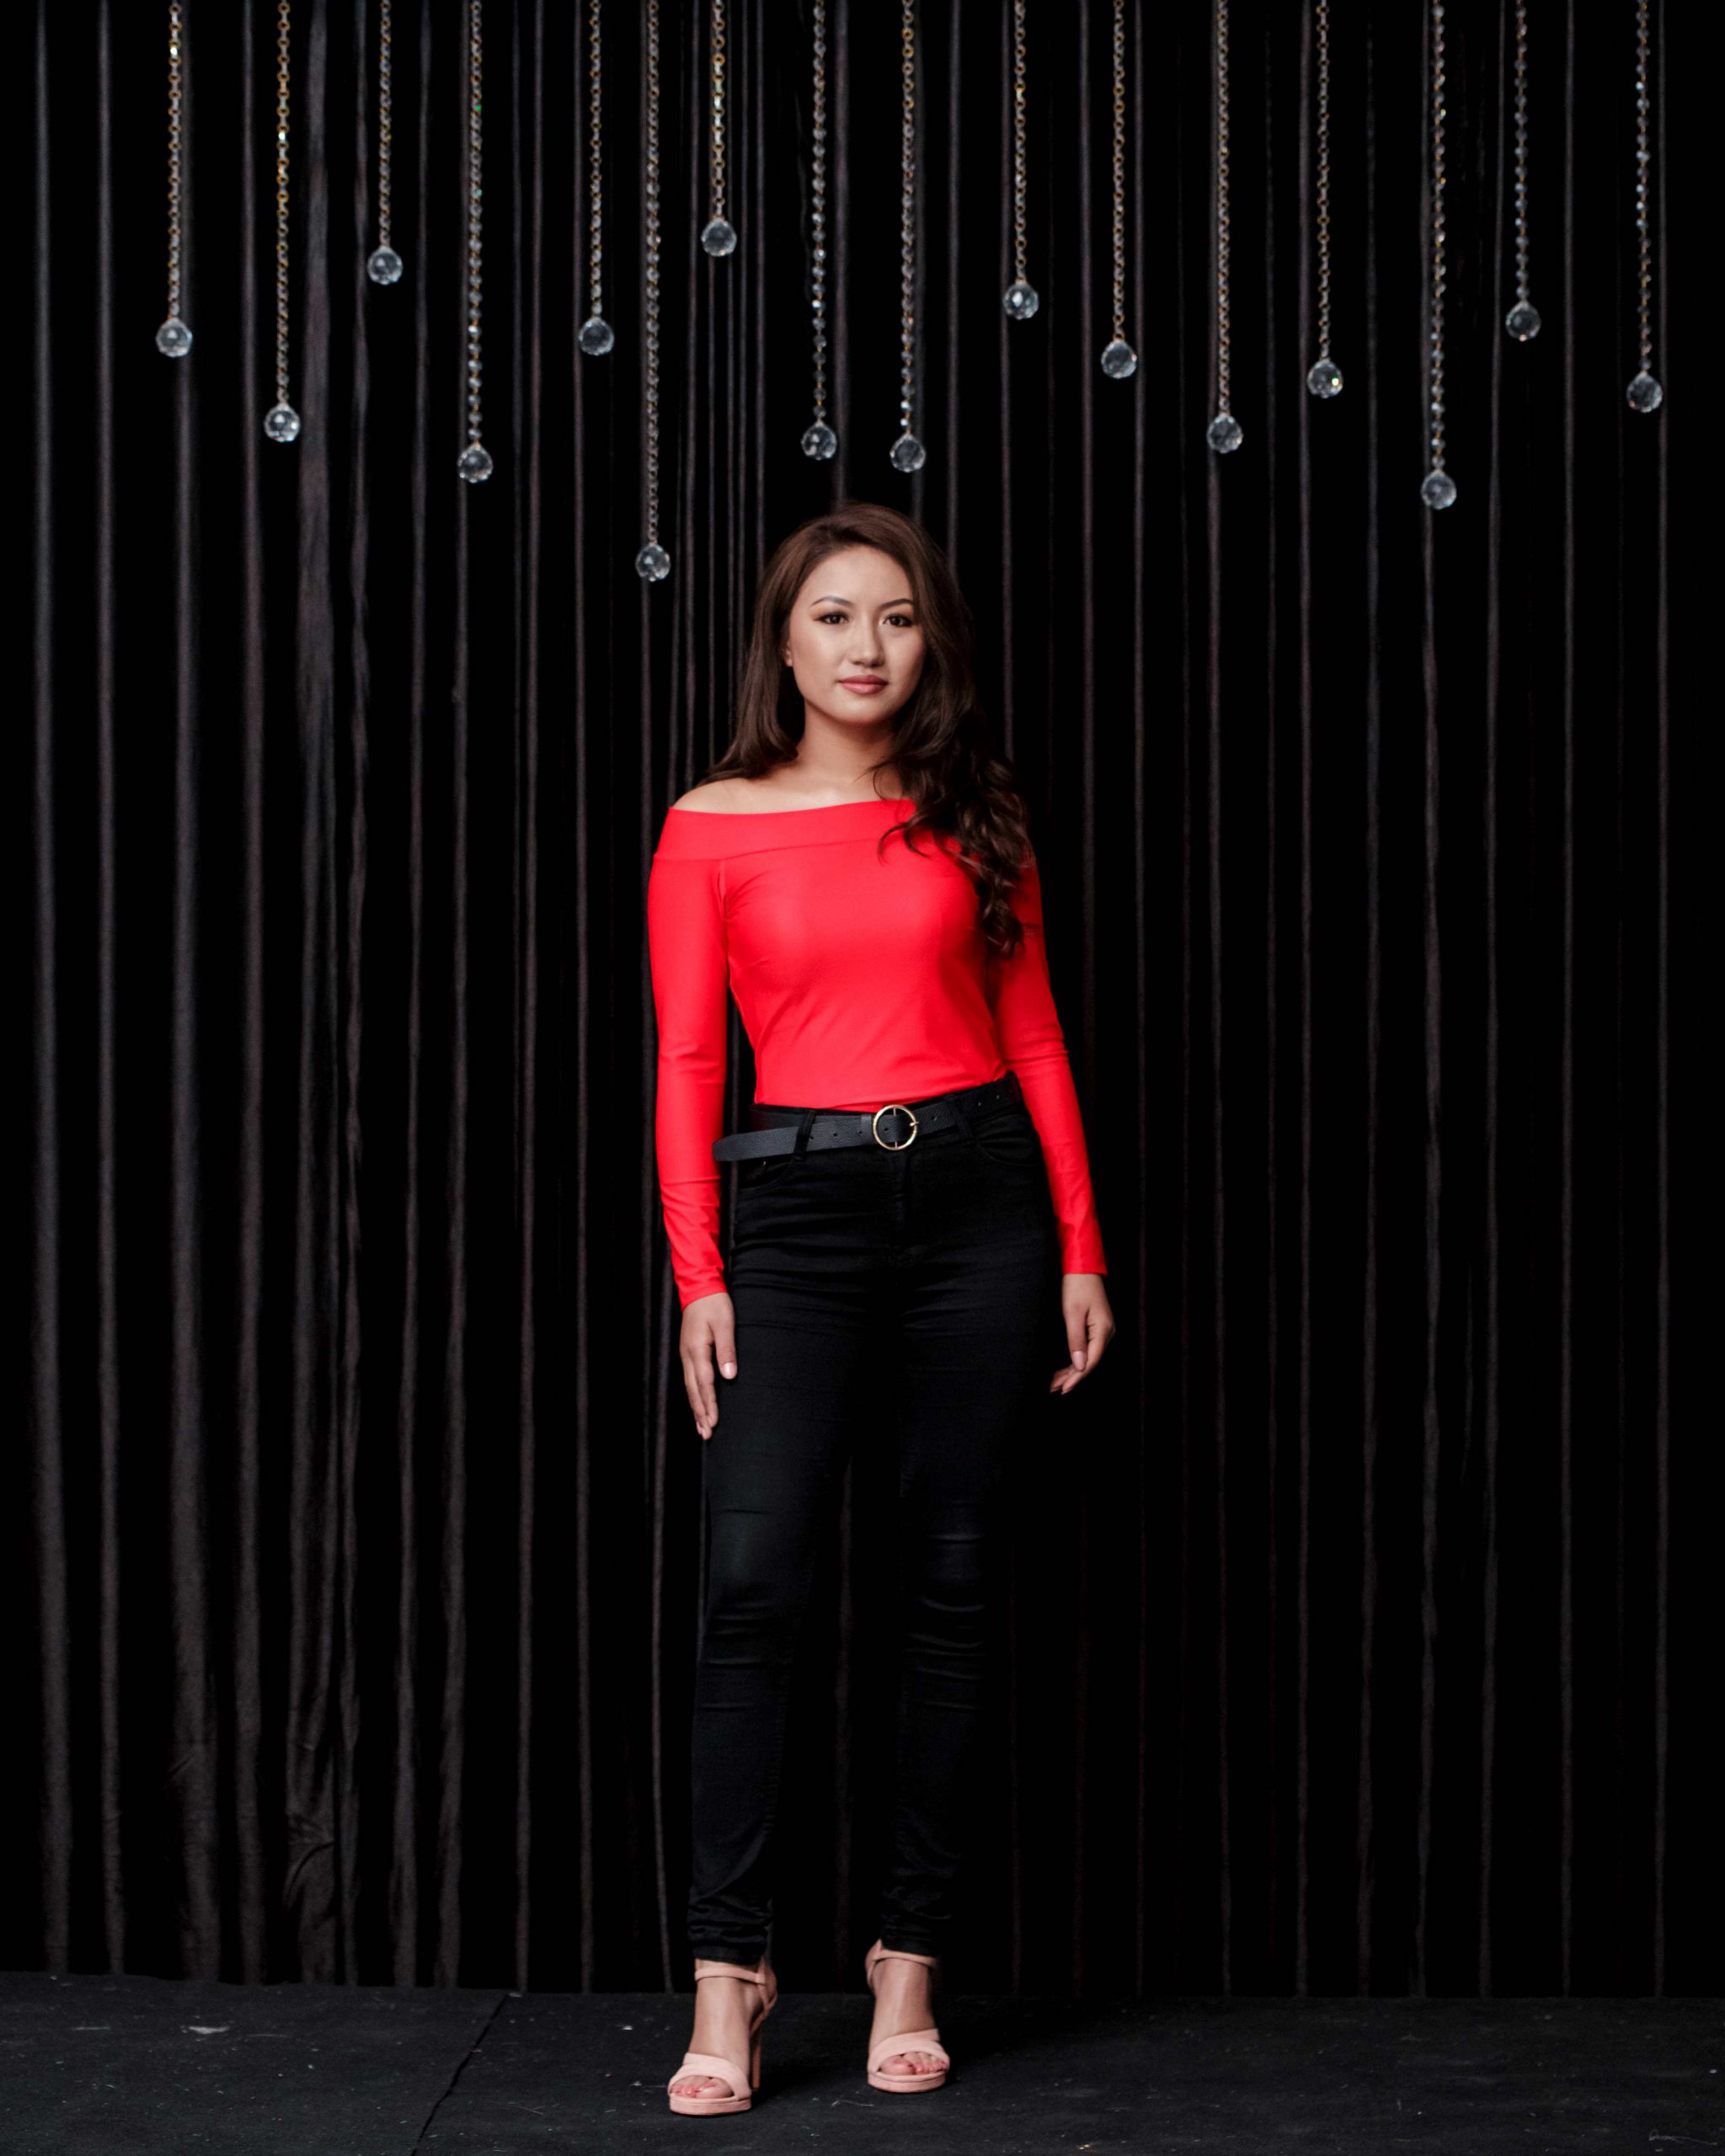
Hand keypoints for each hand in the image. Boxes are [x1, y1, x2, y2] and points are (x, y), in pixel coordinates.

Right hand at [680, 1291, 737, 1438]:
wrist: (698, 1287)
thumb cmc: (714, 1304)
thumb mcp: (725, 1324)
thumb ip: (727, 1350)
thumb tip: (729, 1376)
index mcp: (697, 1349)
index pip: (704, 1383)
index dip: (709, 1404)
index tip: (714, 1422)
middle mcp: (687, 1355)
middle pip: (693, 1391)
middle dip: (700, 1413)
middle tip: (706, 1434)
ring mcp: (685, 1354)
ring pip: (689, 1387)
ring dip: (696, 1408)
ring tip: (701, 1427)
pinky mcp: (687, 1352)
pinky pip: (689, 1379)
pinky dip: (693, 1396)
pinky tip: (697, 1404)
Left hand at [1050, 1273, 1114, 1394]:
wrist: (1083, 1267)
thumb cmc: (1077, 1286)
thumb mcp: (1072, 1313)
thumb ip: (1075, 1340)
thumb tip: (1079, 1366)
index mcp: (1104, 1330)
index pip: (1091, 1361)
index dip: (1077, 1377)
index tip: (1063, 1389)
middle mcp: (1107, 1333)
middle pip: (1090, 1361)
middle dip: (1072, 1376)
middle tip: (1054, 1388)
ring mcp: (1103, 1330)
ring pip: (1088, 1356)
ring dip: (1072, 1369)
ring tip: (1055, 1382)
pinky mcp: (1097, 1327)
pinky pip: (1088, 1348)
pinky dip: (1075, 1358)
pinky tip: (1065, 1367)